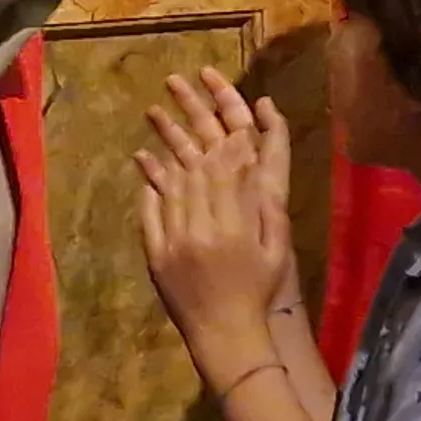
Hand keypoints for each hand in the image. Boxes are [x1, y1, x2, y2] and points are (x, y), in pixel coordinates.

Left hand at [133, 69, 295, 388]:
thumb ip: (267, 207)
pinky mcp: (156, 254)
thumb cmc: (258, 291)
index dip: (223, 131)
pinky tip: (144, 157)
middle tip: (179, 85)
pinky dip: (148, 182)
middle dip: (188, 122)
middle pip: (195, 165)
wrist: (227, 335)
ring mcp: (175, 241)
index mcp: (237, 226)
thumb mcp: (275, 249)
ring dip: (164, 144)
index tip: (218, 100)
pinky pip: (150, 211)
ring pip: (170, 182)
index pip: (227, 168)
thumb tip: (258, 162)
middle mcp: (203, 229)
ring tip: (155, 110)